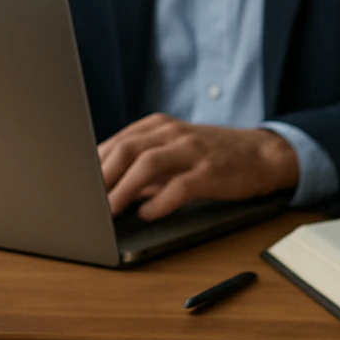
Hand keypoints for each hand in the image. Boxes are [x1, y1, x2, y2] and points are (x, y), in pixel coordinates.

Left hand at [97, 113, 298, 220]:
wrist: (260, 154)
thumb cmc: (211, 155)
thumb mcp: (173, 152)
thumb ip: (142, 165)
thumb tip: (107, 187)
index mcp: (158, 126)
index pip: (117, 141)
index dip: (95, 162)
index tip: (79, 182)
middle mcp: (172, 133)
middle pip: (127, 149)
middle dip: (103, 175)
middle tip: (87, 198)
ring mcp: (192, 150)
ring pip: (148, 164)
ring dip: (124, 188)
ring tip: (111, 208)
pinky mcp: (210, 171)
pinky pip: (179, 186)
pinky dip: (159, 201)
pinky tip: (147, 213)